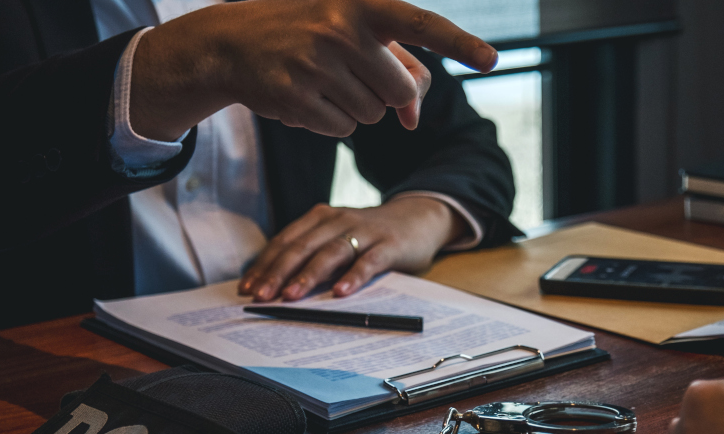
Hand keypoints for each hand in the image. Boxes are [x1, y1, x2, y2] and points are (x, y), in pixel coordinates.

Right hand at [130, 0, 496, 140]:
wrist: (232, 42)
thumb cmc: (308, 34)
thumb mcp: (353, 35)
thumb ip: (397, 68)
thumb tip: (413, 117)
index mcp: (360, 5)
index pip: (421, 25)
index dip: (459, 44)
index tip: (491, 59)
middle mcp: (339, 29)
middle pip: (399, 91)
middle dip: (384, 93)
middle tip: (351, 73)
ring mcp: (314, 65)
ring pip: (372, 115)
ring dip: (356, 107)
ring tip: (322, 80)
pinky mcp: (294, 98)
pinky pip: (343, 130)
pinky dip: (331, 121)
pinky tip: (306, 96)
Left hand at [239, 196, 466, 300]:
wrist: (418, 217)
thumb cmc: (370, 234)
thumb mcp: (337, 236)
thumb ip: (313, 253)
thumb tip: (277, 284)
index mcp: (320, 218)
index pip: (285, 242)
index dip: (265, 265)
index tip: (248, 288)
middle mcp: (338, 220)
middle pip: (302, 247)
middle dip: (278, 273)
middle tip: (261, 296)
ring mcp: (364, 231)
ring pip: (330, 253)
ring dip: (308, 276)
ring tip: (291, 296)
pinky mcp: (389, 245)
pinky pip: (368, 262)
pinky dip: (353, 277)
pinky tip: (341, 292)